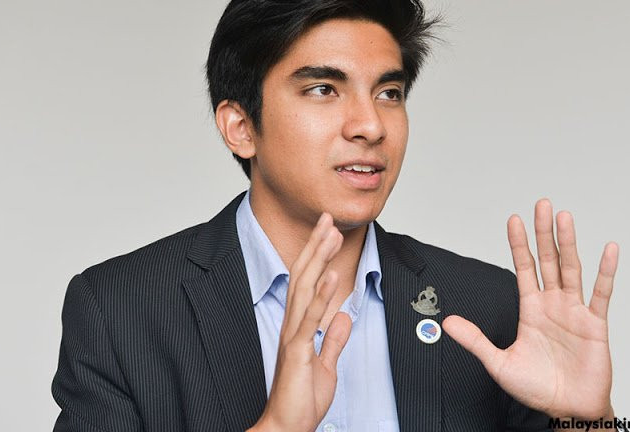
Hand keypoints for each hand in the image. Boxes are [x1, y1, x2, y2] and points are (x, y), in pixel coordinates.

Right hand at [250, 213, 351, 431]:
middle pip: (303, 276)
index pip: (308, 282)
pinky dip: (321, 294)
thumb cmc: (301, 400)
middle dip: (316, 245)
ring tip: (330, 234)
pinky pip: (310, 318)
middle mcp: (293, 325)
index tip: (328, 231)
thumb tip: (343, 317)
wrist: (286, 427)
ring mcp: (293, 336)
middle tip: (328, 218)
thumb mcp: (324, 365)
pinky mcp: (298, 351)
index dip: (317, 255)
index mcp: (299, 327)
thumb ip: (332, 340)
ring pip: (305, 289)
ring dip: (319, 259)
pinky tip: (331, 275)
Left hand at [443, 199, 618, 419]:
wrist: (568, 410)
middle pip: (549, 260)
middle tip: (542, 204)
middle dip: (543, 233)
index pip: (524, 268)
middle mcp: (553, 304)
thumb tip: (446, 323)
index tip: (514, 220)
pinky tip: (608, 249)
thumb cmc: (537, 388)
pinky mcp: (595, 324)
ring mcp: (575, 311)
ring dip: (568, 242)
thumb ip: (475, 340)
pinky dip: (606, 271)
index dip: (519, 245)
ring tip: (564, 217)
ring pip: (572, 268)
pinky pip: (601, 293)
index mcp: (531, 310)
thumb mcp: (498, 363)